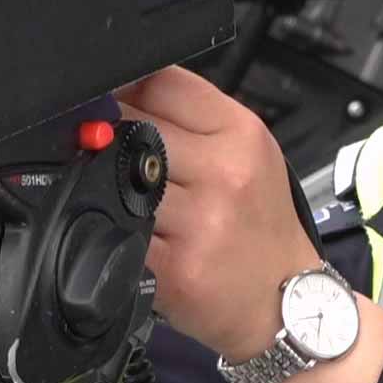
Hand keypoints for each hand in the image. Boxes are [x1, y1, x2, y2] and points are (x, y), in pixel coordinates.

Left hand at [115, 66, 322, 360]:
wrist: (285, 300)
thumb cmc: (259, 223)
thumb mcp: (246, 153)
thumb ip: (189, 119)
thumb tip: (114, 91)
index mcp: (240, 132)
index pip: (159, 82)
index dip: (120, 85)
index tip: (102, 96)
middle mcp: (225, 172)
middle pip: (131, 126)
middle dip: (106, 135)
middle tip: (96, 146)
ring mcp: (201, 222)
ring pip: (116, 178)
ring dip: (99, 181)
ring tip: (110, 191)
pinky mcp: (176, 267)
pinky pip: (116, 231)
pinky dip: (106, 227)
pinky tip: (115, 228)